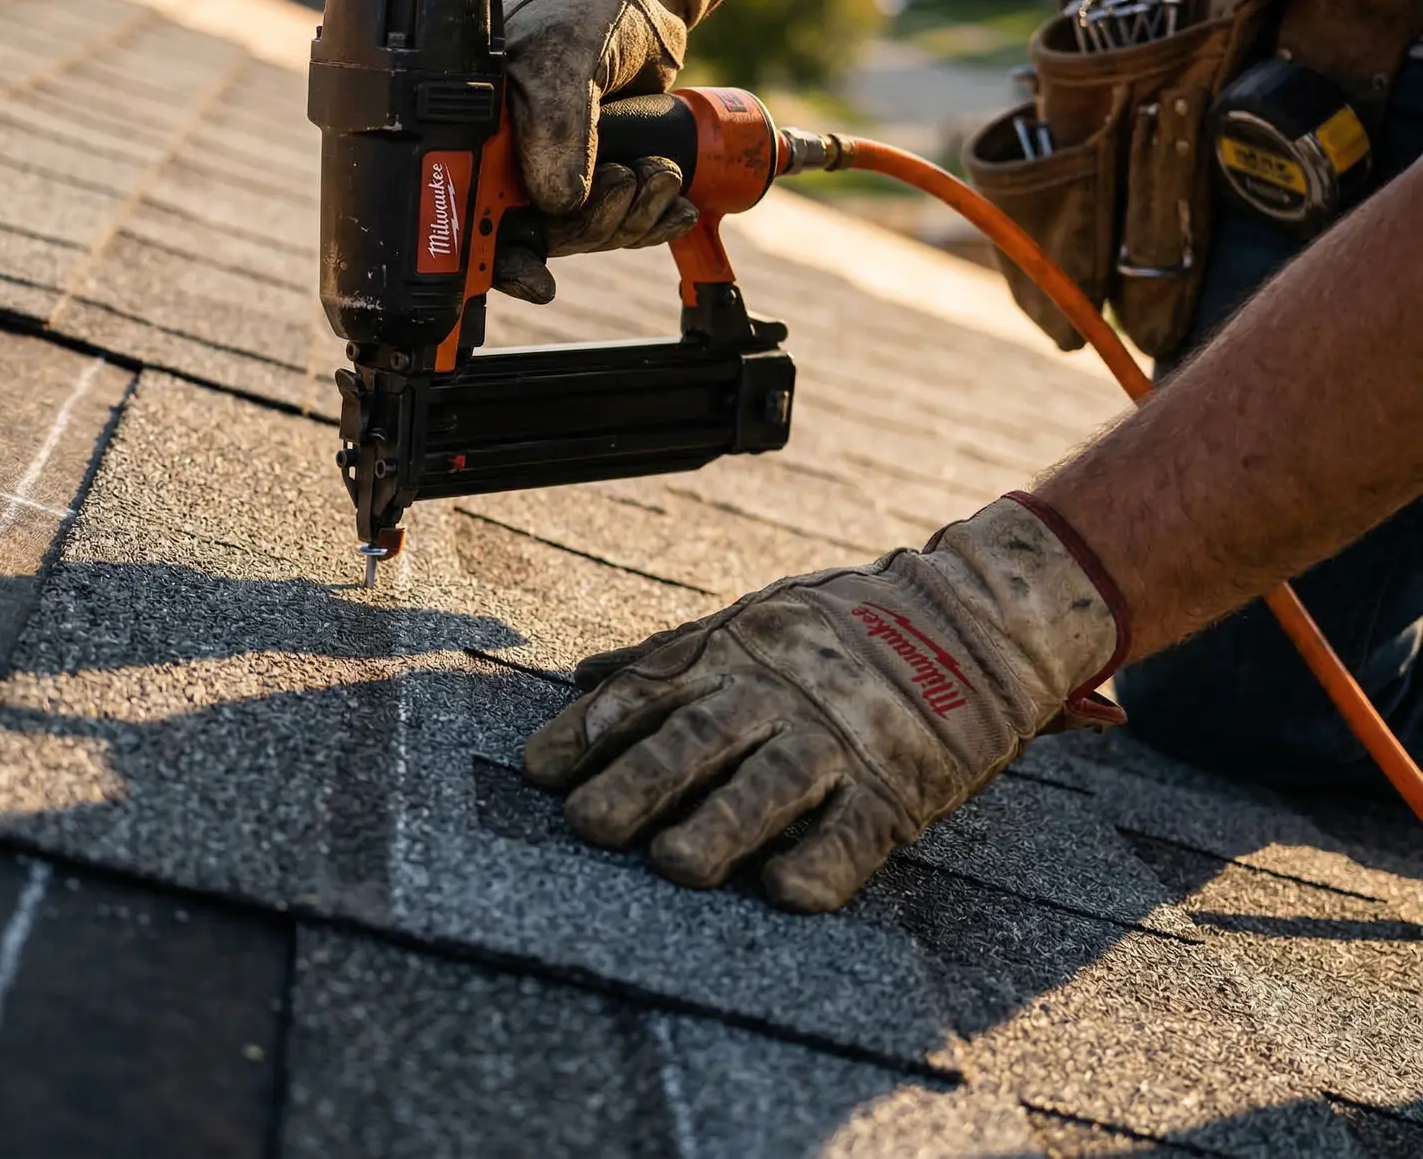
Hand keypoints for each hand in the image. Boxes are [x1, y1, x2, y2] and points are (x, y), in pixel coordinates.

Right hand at [493, 0, 733, 303]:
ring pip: (583, 232)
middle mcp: (506, 156)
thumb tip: (559, 202)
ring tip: (662, 175)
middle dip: (591, 226)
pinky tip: (677, 202)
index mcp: (474, 130)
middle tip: (629, 183)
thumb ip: (557, 125)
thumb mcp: (565, 52)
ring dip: (630, 219)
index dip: (501, 258)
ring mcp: (552, 166)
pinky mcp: (597, 170)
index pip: (469, 216)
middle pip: (535, 236)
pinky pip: (618, 220)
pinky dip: (650, 218)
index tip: (537, 277)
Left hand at [522, 496, 1126, 911]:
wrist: (973, 620)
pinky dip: (821, 863)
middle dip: (639, 781)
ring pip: (771, 788)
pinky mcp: (898, 787)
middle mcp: (778, 696)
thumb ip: (667, 656)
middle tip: (585, 823)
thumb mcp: (750, 620)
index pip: (647, 692)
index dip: (589, 731)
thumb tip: (580, 681)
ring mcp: (839, 742)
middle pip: (699, 739)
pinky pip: (856, 833)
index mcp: (734, 655)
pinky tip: (783, 890)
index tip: (537, 770)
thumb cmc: (840, 628)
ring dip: (721, 827)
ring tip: (673, 865)